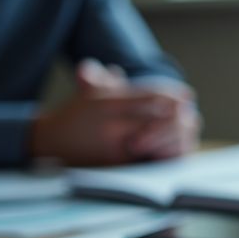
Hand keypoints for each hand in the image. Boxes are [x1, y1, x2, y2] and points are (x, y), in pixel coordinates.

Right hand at [30, 60, 200, 165]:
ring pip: (155, 138)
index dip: (171, 95)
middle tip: (190, 112)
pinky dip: (164, 150)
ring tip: (186, 127)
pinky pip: (148, 158)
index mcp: (106, 102)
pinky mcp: (117, 165)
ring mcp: (113, 146)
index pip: (147, 96)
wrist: (48, 142)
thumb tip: (119, 72)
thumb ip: (106, 79)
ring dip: (174, 132)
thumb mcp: (90, 92)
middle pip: (156, 117)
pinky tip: (174, 145)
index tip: (187, 95)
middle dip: (176, 114)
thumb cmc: (75, 115)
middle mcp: (110, 124)